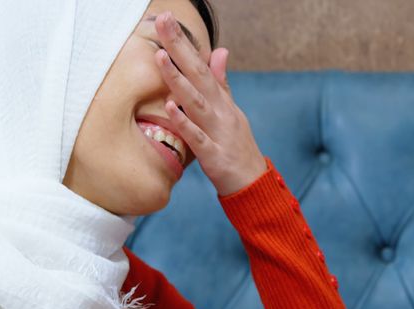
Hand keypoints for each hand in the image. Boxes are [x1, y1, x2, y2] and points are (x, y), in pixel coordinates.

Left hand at [154, 12, 266, 195]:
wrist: (253, 183)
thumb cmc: (236, 146)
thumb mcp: (231, 111)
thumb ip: (222, 83)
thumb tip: (220, 51)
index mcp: (221, 100)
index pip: (200, 65)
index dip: (184, 42)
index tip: (167, 19)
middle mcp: (220, 110)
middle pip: (198, 74)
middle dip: (179, 48)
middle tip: (163, 22)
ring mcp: (218, 131)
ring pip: (196, 102)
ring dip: (178, 80)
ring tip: (160, 58)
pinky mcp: (214, 154)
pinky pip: (197, 137)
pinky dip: (184, 122)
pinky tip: (170, 107)